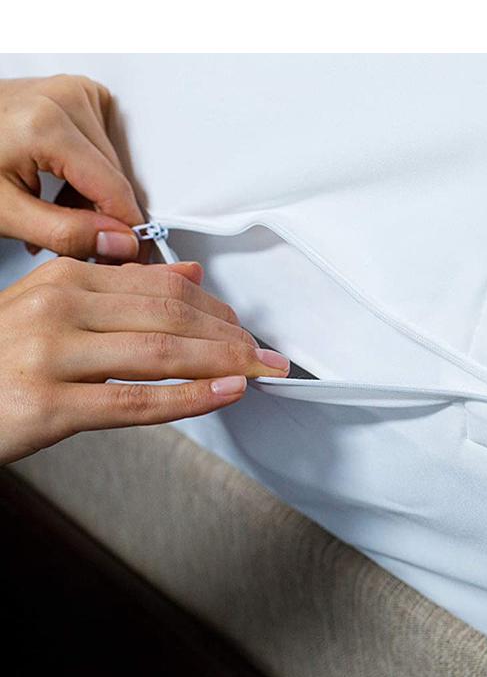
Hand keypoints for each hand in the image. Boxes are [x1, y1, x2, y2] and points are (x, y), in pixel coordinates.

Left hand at [0, 74, 142, 260]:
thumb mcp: (3, 211)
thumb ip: (66, 232)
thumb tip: (120, 243)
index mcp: (48, 123)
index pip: (114, 189)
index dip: (126, 231)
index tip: (128, 256)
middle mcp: (67, 97)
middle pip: (115, 178)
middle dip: (101, 215)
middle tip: (71, 238)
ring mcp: (74, 90)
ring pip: (114, 165)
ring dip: (94, 197)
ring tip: (54, 209)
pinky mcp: (78, 93)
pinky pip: (105, 146)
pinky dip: (88, 173)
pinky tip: (59, 184)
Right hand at [0, 257, 289, 463]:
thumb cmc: (0, 358)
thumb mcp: (55, 310)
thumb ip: (123, 291)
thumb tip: (191, 272)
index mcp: (63, 280)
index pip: (160, 286)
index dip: (215, 307)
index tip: (246, 327)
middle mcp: (55, 308)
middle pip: (168, 316)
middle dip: (230, 336)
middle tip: (269, 355)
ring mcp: (48, 355)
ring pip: (159, 354)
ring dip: (222, 364)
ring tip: (259, 372)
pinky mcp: (46, 404)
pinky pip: (133, 401)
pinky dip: (189, 398)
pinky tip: (225, 394)